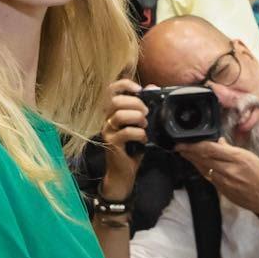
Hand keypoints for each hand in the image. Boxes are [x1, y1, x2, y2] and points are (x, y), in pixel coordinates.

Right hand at [101, 79, 148, 197]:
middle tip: (146, 113)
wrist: (123, 173)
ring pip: (119, 115)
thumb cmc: (132, 148)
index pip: (112, 90)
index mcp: (113, 112)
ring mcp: (107, 131)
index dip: (125, 84)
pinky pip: (125, 132)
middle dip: (136, 104)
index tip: (139, 89)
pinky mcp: (111, 143)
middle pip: (116, 100)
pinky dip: (139, 134)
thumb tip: (152, 87)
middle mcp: (107, 119)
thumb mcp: (140, 126)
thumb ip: (144, 108)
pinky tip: (143, 139)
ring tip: (144, 125)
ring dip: (137, 118)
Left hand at [177, 139, 258, 217]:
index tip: (183, 143)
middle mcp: (229, 170)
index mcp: (237, 158)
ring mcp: (225, 183)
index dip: (193, 146)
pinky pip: (210, 179)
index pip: (210, 149)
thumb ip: (232, 150)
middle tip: (179, 147)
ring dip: (193, 162)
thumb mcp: (251, 157)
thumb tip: (219, 143)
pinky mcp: (224, 192)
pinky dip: (203, 171)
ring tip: (185, 155)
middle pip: (203, 159)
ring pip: (204, 169)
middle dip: (189, 153)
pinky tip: (199, 167)